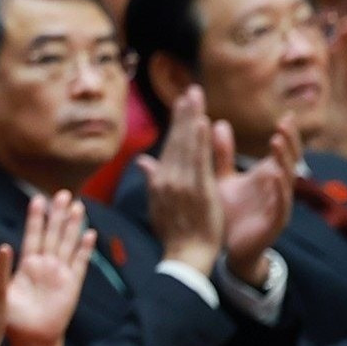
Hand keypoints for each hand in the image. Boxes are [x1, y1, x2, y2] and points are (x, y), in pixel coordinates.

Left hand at [5, 193, 93, 345]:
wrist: (31, 339)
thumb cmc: (13, 317)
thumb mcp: (0, 290)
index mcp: (27, 264)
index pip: (32, 235)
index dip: (36, 217)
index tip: (38, 198)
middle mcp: (45, 265)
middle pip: (53, 234)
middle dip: (58, 214)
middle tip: (64, 193)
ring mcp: (60, 273)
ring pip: (67, 244)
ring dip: (73, 225)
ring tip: (78, 205)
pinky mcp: (72, 285)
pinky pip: (80, 264)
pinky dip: (84, 249)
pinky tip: (90, 233)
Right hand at [137, 86, 223, 274]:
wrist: (186, 255)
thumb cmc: (174, 233)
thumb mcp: (158, 205)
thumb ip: (153, 179)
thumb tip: (143, 160)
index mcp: (160, 180)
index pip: (170, 145)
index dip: (176, 123)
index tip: (182, 103)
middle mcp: (168, 178)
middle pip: (176, 139)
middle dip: (184, 113)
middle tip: (191, 90)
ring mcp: (182, 183)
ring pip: (186, 145)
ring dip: (191, 119)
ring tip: (196, 97)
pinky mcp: (198, 190)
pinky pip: (198, 160)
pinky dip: (200, 140)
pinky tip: (203, 122)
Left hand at [215, 115, 296, 285]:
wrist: (222, 247)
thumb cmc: (227, 211)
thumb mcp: (223, 177)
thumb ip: (223, 153)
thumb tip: (218, 122)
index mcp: (266, 176)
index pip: (283, 152)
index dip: (287, 135)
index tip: (286, 115)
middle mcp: (276, 189)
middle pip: (290, 161)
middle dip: (289, 143)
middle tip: (284, 124)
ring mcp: (278, 205)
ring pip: (287, 180)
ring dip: (284, 160)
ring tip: (277, 141)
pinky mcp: (274, 223)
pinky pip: (281, 205)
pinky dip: (279, 189)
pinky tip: (275, 175)